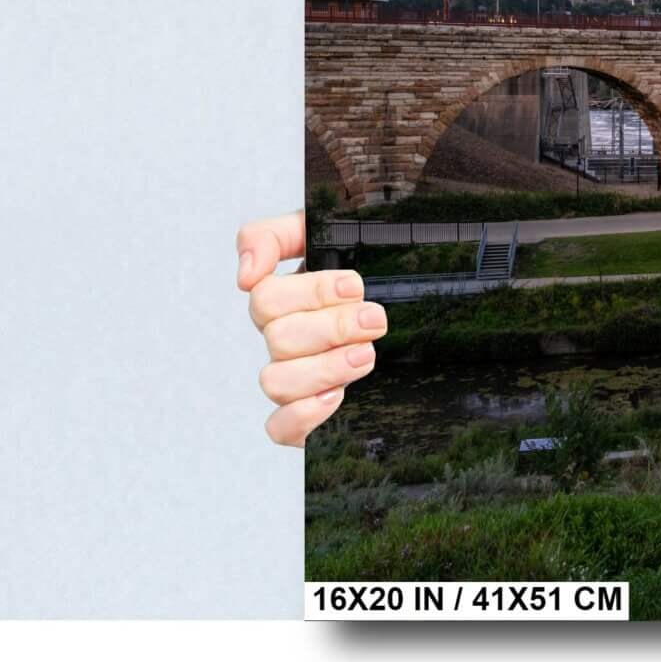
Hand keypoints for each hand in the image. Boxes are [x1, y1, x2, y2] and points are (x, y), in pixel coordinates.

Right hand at [237, 211, 386, 446]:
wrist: (413, 311)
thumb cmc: (361, 270)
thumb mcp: (325, 234)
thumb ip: (276, 236)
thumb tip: (246, 273)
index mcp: (283, 298)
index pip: (265, 296)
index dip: (311, 292)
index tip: (354, 286)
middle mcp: (282, 339)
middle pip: (278, 338)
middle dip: (332, 327)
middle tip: (373, 319)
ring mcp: (292, 378)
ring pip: (276, 382)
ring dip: (324, 368)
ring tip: (366, 354)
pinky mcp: (305, 416)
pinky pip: (279, 427)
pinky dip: (303, 415)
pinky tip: (336, 396)